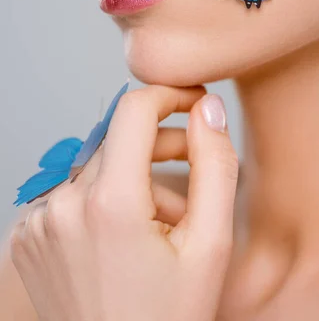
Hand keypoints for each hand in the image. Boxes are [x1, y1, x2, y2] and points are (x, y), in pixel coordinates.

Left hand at [9, 85, 238, 320]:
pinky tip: (128, 233)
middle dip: (162, 144)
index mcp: (108, 203)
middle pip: (118, 139)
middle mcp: (61, 204)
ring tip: (166, 220)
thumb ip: (215, 165)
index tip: (195, 103)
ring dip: (134, 176)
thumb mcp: (211, 245)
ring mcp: (37, 221)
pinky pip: (73, 191)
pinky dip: (104, 197)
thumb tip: (208, 108)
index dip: (170, 96)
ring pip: (97, 165)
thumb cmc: (169, 319)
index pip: (134, 109)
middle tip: (196, 167)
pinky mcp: (27, 235)